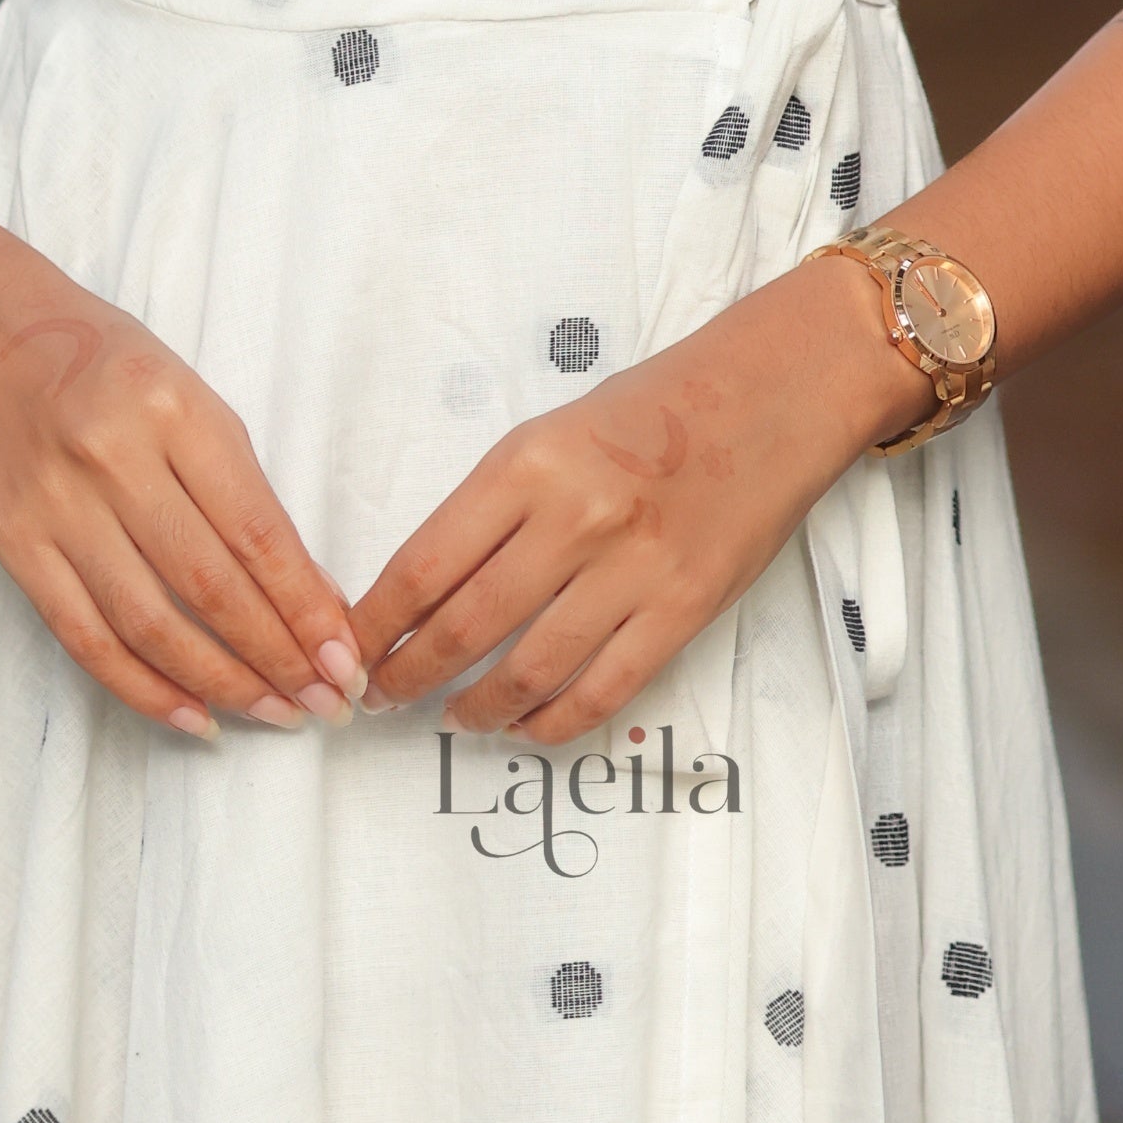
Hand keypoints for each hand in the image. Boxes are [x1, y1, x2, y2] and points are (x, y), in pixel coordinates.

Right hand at [0, 250, 363, 745]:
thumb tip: (308, 588)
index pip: (255, 529)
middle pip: (209, 585)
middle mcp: (113, 459)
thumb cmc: (101, 358)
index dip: (305, 605)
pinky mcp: (15, 547)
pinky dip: (143, 688)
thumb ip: (242, 486)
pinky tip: (193, 717)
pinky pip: (86, 637)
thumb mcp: (187, 393)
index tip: (345, 655)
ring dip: (222, 682)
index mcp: (172, 408)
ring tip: (273, 713)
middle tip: (325, 700)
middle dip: (277, 655)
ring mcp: (57, 507)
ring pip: (151, 623)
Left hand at [348, 260, 923, 747]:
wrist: (771, 395)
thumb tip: (426, 587)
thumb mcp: (553, 432)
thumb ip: (495, 504)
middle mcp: (576, 518)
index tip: (352, 647)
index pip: (424, 565)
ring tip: (451, 716)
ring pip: (528, 672)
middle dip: (408, 675)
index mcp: (529, 464)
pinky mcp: (683, 610)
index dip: (376, 623)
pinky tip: (526, 727)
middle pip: (464, 628)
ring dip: (475, 708)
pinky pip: (601, 690)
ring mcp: (633, 570)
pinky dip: (552, 723)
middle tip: (382, 695)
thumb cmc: (656, 407)